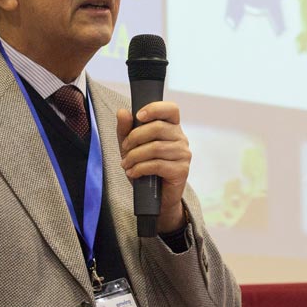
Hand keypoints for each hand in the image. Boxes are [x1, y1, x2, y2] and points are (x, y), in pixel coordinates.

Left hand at [117, 101, 190, 232]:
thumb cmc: (146, 168)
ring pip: (155, 147)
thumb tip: (122, 112)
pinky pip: (157, 164)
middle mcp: (181, 138)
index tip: (138, 116)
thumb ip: (126, 129)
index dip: (155, 108)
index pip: (171, 109)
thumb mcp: (131, 147)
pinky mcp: (181, 170)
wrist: (156, 198)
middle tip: (124, 150)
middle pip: (157, 128)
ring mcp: (183, 154)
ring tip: (126, 164)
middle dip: (134, 138)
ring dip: (134, 156)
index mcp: (172, 127)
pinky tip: (132, 173)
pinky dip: (140, 168)